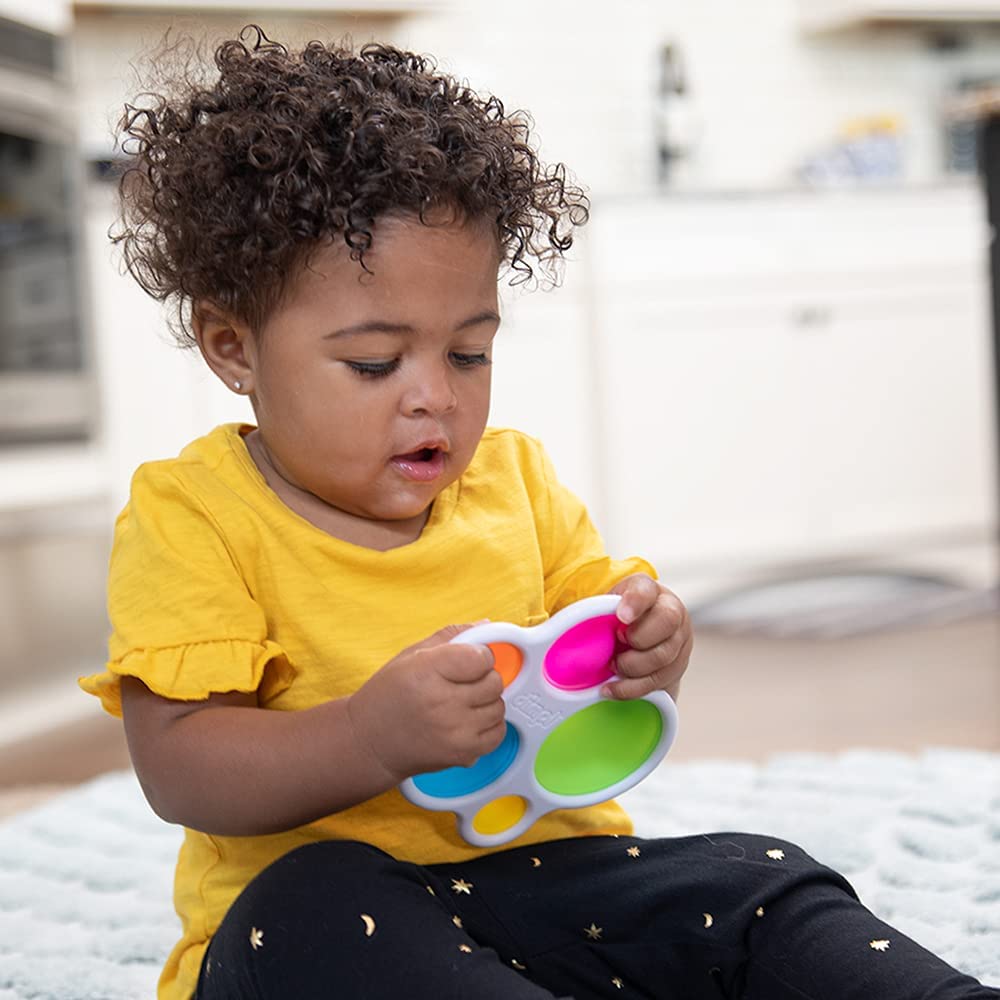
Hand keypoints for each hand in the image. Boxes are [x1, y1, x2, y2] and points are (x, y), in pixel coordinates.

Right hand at [346, 624, 505, 784]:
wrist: (370, 743)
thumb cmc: (387, 697)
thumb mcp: (410, 655)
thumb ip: (451, 637)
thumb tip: (487, 626)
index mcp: (426, 672)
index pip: (480, 656)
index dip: (479, 654)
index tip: (469, 658)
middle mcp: (441, 703)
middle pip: (494, 681)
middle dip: (484, 677)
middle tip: (463, 681)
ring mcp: (454, 732)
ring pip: (498, 706)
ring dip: (486, 702)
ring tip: (462, 702)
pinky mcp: (462, 754)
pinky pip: (498, 733)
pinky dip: (488, 725)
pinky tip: (468, 720)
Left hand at [604, 574, 691, 700]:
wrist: (636, 634)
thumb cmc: (615, 619)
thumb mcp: (604, 606)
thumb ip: (593, 611)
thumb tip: (559, 626)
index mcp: (648, 590)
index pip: (646, 588)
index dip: (635, 602)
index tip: (621, 616)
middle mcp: (671, 610)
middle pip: (667, 621)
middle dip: (639, 638)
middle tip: (618, 642)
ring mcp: (679, 639)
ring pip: (664, 655)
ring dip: (632, 666)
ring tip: (613, 666)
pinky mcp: (677, 666)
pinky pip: (659, 681)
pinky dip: (632, 688)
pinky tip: (612, 688)